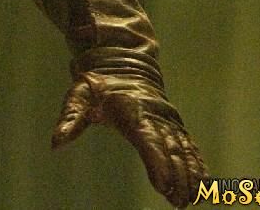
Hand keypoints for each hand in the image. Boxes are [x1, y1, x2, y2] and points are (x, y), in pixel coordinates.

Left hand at [52, 70, 207, 207]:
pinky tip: (203, 184)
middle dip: (177, 177)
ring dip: (190, 175)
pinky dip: (197, 164)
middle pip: (170, 150)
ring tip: (194, 199)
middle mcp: (155, 117)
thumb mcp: (78, 95)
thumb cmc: (97, 84)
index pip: (147, 139)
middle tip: (179, 202)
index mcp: (132, 110)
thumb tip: (56, 143)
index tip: (163, 184)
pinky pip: (189, 146)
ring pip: (183, 150)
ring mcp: (167, 121)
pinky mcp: (174, 125)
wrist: (122, 63)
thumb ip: (70, 119)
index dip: (156, 161)